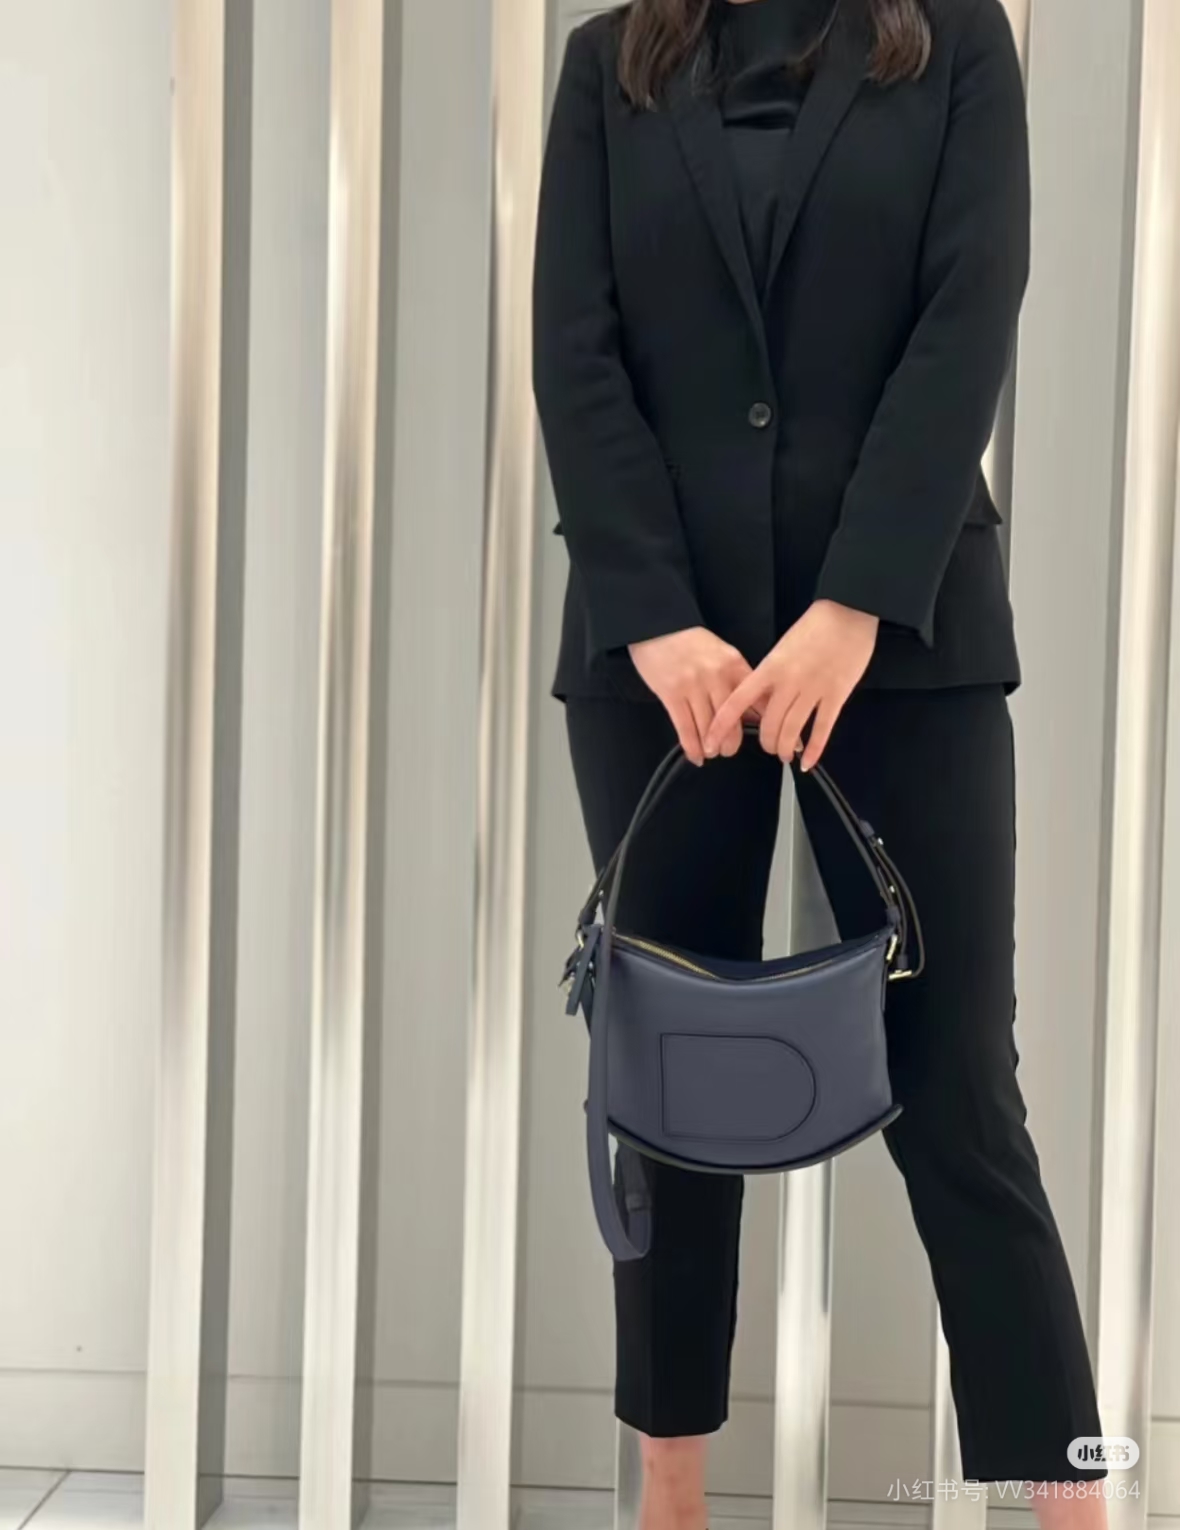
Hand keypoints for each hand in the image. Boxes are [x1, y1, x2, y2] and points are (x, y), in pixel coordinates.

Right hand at [628, 626, 755, 765]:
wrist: (656, 627)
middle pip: (732, 721)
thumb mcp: (722, 654)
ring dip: (711, 747)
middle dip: (731, 743)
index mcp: (734, 664)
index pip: (756, 700)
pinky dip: (692, 747)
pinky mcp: (671, 694)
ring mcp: (693, 685)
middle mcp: (716, 676)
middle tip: (729, 750)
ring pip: (708, 729)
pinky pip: (685, 729)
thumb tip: (751, 712)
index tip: (770, 737)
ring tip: (712, 752)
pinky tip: (696, 756)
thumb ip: (737, 680)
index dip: (765, 723)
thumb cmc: (690, 644)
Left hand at [703, 600, 878, 769]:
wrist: (846, 614)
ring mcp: (813, 689)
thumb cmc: (814, 629)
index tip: (712, 741)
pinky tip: (807, 763)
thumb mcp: (782, 650)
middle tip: (768, 747)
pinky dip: (814, 750)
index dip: (722, 724)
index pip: (738, 701)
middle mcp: (789, 681)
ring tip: (784, 754)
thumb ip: (770, 676)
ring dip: (785, 748)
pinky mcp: (836, 695)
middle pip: (769, 724)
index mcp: (770, 668)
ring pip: (792, 730)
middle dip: (766, 743)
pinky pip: (822, 729)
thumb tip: (761, 702)